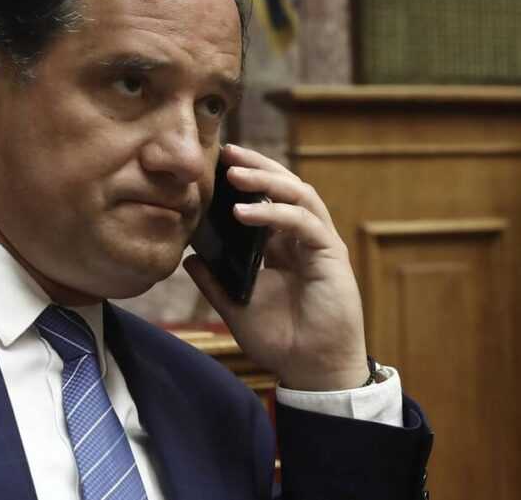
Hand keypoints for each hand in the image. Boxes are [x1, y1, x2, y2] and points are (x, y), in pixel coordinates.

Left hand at [184, 144, 369, 390]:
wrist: (311, 370)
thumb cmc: (281, 340)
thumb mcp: (236, 307)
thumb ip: (215, 282)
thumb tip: (188, 258)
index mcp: (282, 247)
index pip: (266, 200)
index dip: (245, 181)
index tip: (215, 165)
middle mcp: (302, 238)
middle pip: (285, 186)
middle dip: (256, 166)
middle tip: (226, 151)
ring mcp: (318, 244)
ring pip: (299, 194)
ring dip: (267, 180)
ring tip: (234, 174)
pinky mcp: (331, 254)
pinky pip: (305, 222)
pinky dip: (276, 212)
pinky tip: (246, 212)